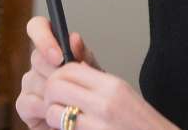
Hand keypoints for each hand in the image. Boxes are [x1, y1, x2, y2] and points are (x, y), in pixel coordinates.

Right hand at [15, 16, 103, 129]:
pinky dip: (45, 109)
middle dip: (56, 73)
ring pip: (33, 80)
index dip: (43, 37)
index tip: (58, 56)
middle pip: (36, 57)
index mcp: (53, 45)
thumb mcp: (92, 70)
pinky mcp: (23, 104)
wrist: (86, 116)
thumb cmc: (89, 89)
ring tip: (69, 101)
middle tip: (72, 85)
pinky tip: (57, 112)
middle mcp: (37, 61)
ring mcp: (28, 81)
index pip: (37, 26)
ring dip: (53, 93)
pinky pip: (27, 102)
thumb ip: (83, 55)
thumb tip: (74, 38)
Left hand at [42, 61, 179, 129]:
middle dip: (49, 96)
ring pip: (54, 112)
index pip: (69, 68)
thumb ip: (95, 80)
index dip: (57, 75)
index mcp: (111, 85)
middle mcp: (105, 101)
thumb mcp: (121, 93)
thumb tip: (72, 64)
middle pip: (56, 85)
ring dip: (53, 118)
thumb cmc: (138, 123)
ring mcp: (98, 124)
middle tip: (54, 105)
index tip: (58, 85)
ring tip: (62, 123)